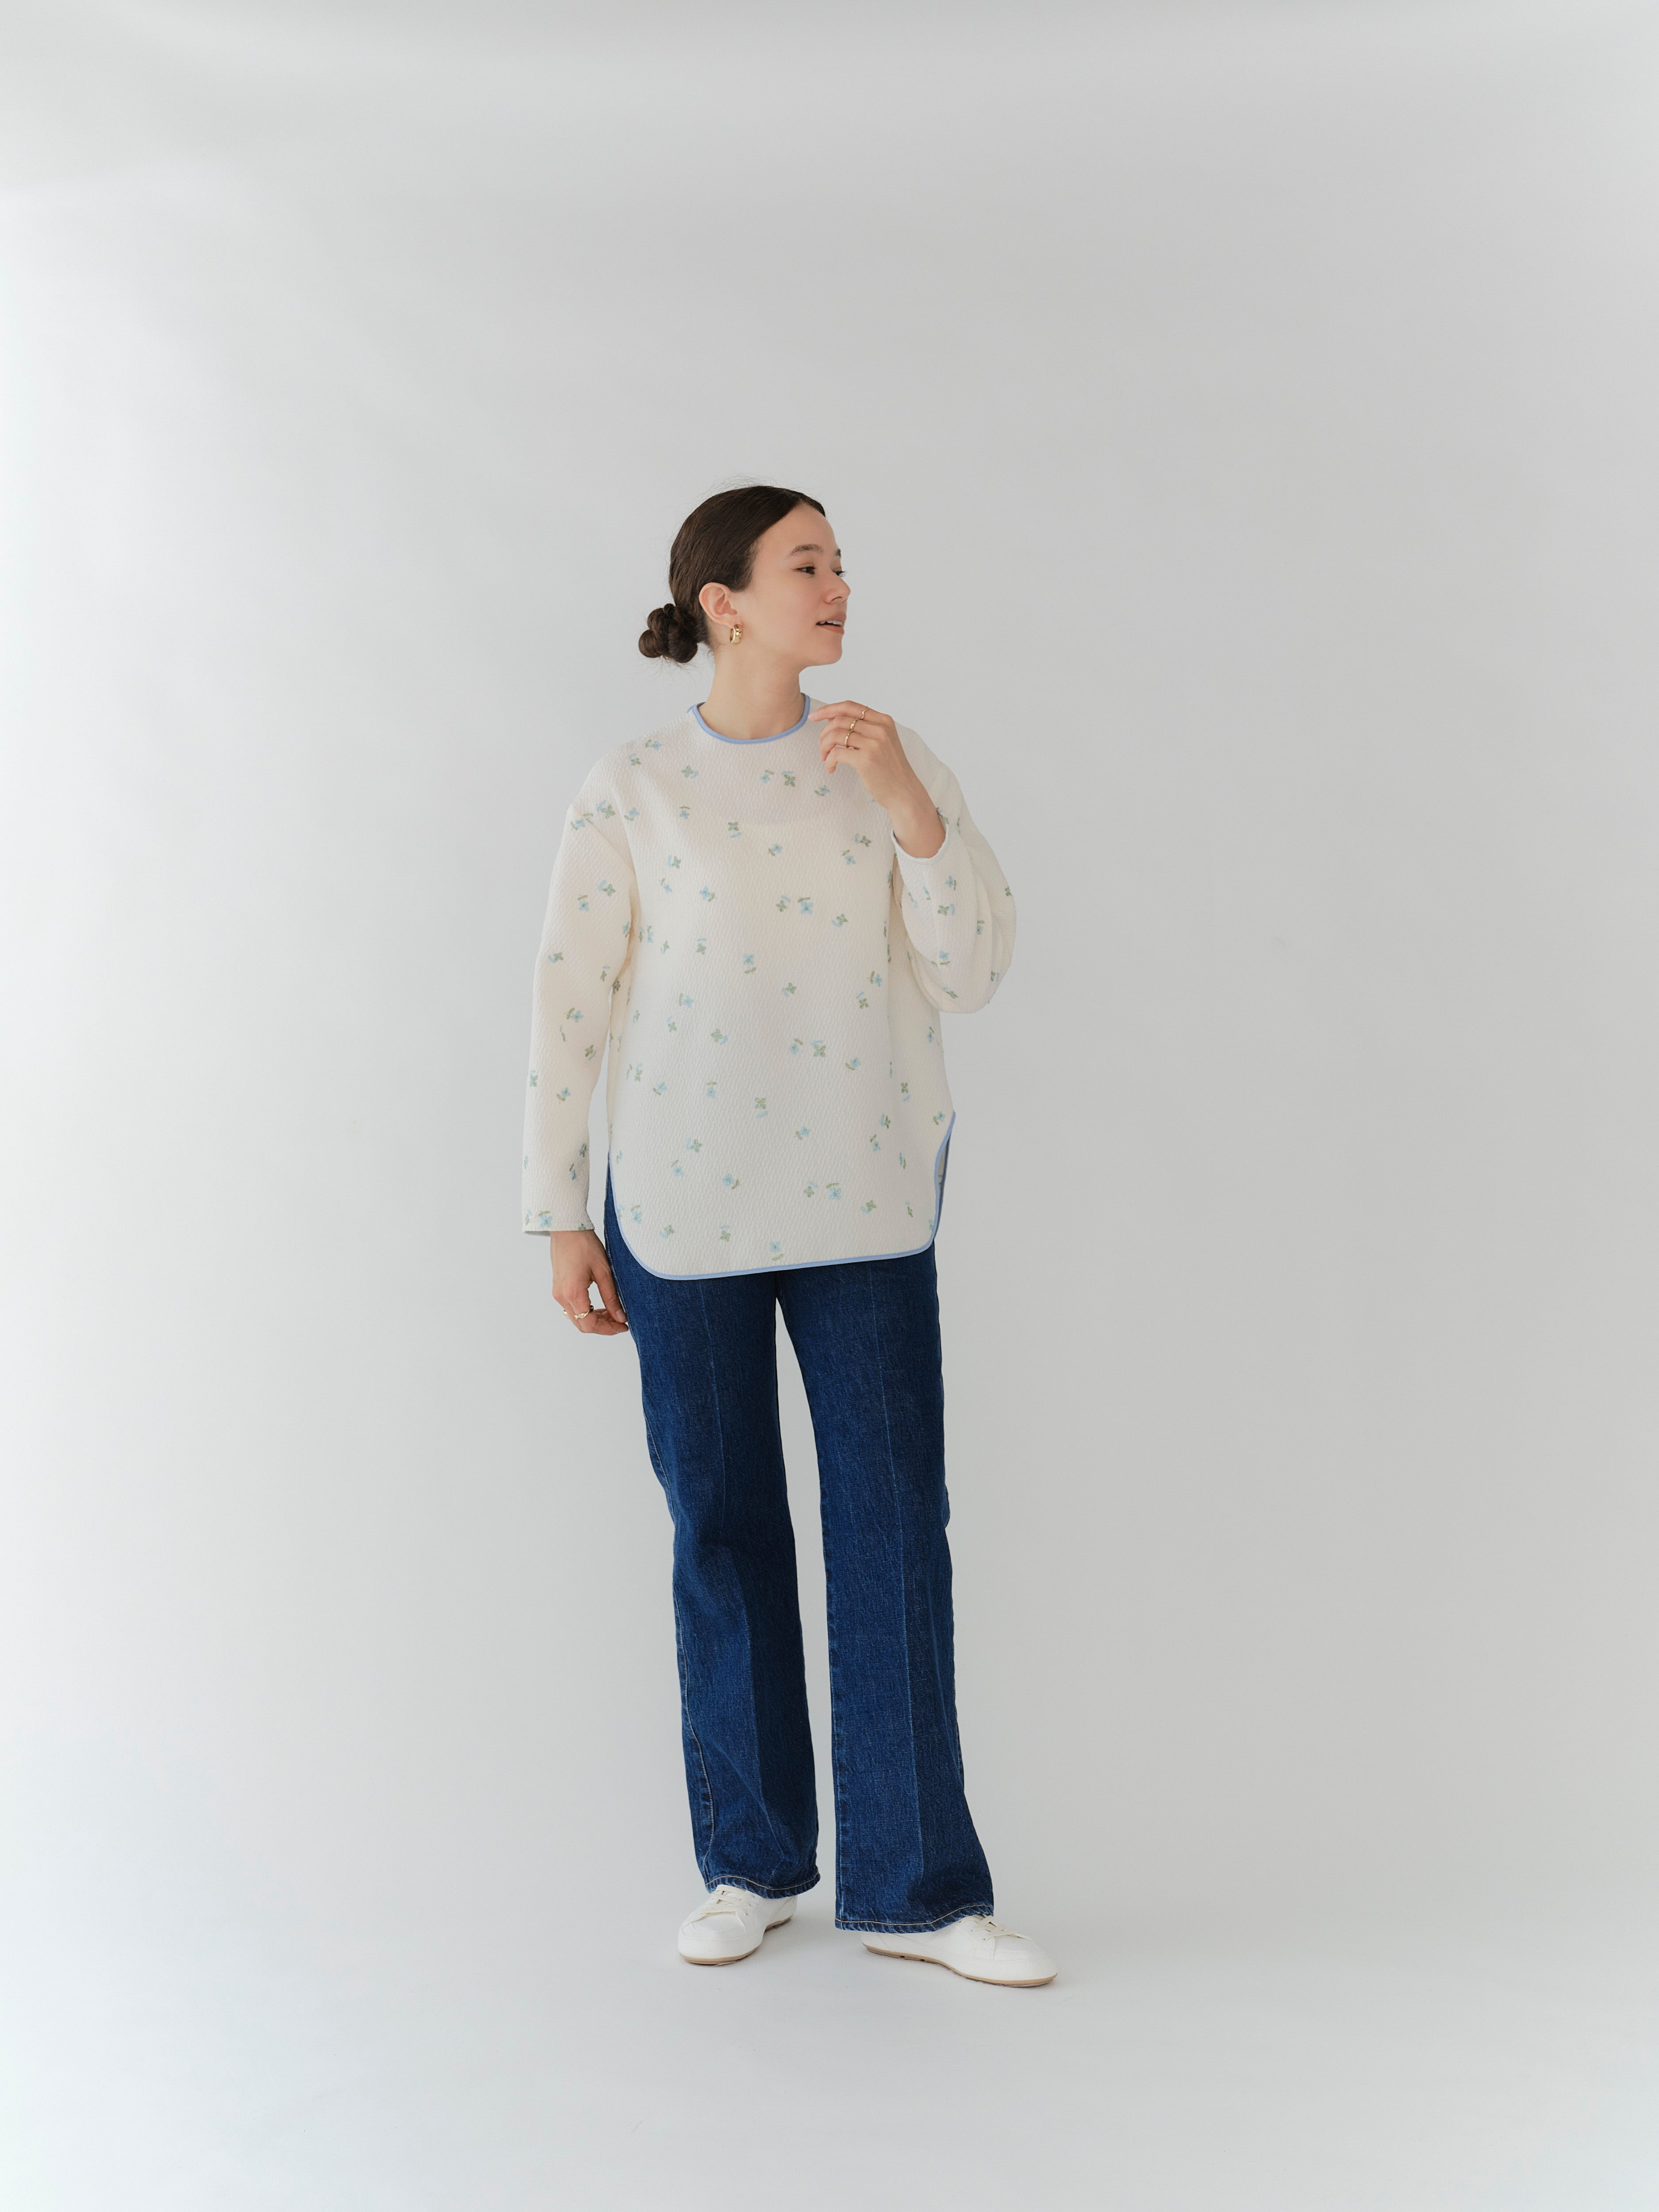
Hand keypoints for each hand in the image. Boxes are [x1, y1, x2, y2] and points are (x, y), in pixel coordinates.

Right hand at [551, 1228, 627, 1335]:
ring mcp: (558, 1293)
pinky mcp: (558, 1288)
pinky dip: (586, 1310)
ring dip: (594, 1318)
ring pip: (576, 1318)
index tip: (623, 1325)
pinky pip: (572, 1308)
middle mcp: (562, 1296)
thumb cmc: (584, 1244)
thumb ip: (611, 1297)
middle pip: (582, 1324)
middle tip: (620, 1320)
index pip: (589, 1324)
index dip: (608, 1329)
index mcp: (573, 1293)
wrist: (566, 1228)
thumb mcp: (603, 1271)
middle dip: (602, 1326)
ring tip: (612, 1312)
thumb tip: (620, 1317)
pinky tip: (599, 1304)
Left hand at [807, 701, 944, 857]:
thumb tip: (832, 718)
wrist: (904, 791)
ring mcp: (873, 744)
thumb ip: (864, 728)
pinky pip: (836, 753)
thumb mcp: (882, 741)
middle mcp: (880, 729)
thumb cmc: (890, 768)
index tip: (814, 717)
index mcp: (883, 720)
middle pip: (839, 720)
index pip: (849, 706)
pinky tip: (831, 768)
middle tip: (822, 748)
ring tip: (824, 758)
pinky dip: (828, 761)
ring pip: (835, 735)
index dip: (828, 709)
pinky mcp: (866, 760)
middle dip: (824, 733)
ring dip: (823, 747)